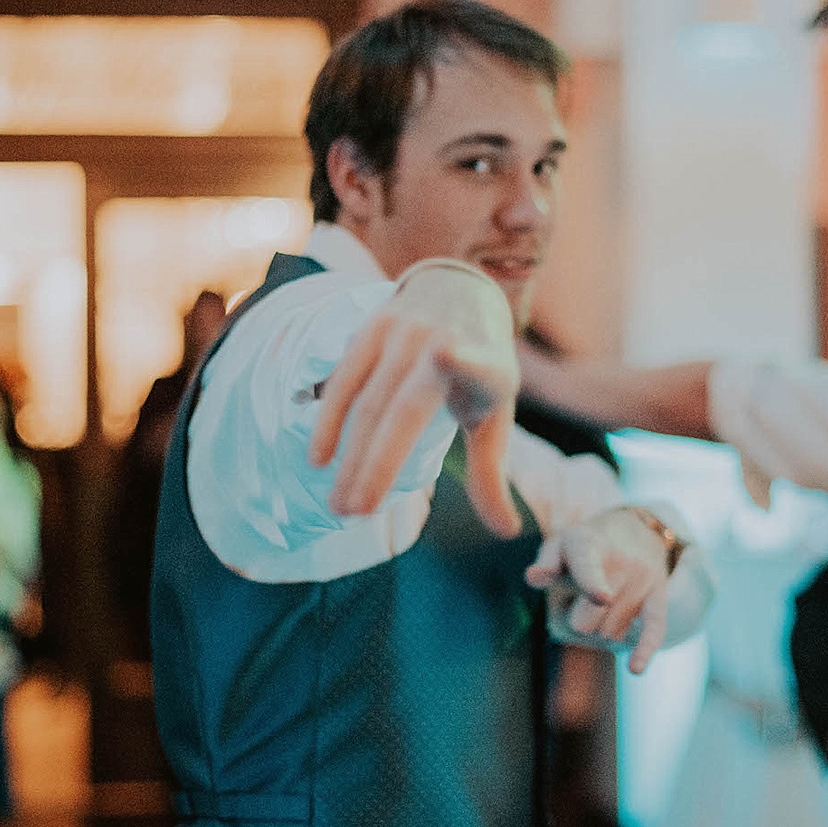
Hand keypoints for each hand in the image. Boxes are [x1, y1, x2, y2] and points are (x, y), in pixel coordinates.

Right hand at [309, 261, 521, 537]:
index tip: (447, 352)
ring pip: (368, 403)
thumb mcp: (494, 416)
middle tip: (356, 513)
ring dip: (350, 458)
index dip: (465, 360)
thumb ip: (491, 475)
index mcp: (486, 366)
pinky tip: (318, 459)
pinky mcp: (372, 328)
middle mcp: (442, 342)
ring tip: (340, 504)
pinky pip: (343, 380)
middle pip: (403, 410)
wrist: (459, 293)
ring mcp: (403, 333)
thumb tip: (509, 532)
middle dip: (377, 465)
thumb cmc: (480, 372)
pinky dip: (329, 421)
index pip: (477, 364)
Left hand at [526, 507, 672, 673]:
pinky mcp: (659, 598)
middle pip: (585, 622)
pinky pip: (654, 629)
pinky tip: (635, 668)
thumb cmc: (586, 547)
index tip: (603, 598)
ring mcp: (642, 580)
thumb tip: (534, 577)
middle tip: (579, 596)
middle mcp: (620, 562)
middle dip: (575, 618)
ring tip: (602, 598)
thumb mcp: (561, 545)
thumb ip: (545, 563)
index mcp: (588, 545)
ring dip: (599, 626)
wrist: (638, 532)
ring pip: (608, 633)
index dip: (593, 584)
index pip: (588, 567)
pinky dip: (643, 650)